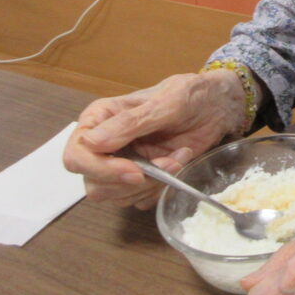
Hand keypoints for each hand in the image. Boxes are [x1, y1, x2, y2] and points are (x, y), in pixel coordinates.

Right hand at [63, 70, 246, 209]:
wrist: (217, 106)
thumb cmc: (190, 94)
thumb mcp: (165, 103)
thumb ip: (130, 123)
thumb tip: (91, 143)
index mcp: (99, 120)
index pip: (76, 156)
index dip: (100, 169)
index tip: (135, 171)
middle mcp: (104, 145)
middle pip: (94, 184)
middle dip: (133, 181)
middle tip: (167, 163)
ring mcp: (121, 164)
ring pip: (116, 196)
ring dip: (151, 184)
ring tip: (177, 158)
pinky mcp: (140, 179)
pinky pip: (138, 199)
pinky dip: (160, 188)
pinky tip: (177, 163)